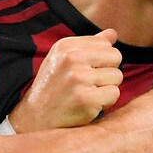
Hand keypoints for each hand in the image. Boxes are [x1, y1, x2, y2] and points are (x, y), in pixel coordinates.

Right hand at [9, 28, 123, 131]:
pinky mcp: (85, 98)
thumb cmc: (54, 88)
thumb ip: (89, 45)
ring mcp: (78, 78)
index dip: (101, 60)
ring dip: (106, 89)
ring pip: (117, 76)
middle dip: (107, 73)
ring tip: (87, 95)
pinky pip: (114, 94)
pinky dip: (105, 103)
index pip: (106, 44)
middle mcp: (71, 58)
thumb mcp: (64, 60)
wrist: (36, 118)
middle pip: (115, 57)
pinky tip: (89, 105)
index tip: (85, 72)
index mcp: (66, 46)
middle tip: (89, 85)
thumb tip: (113, 33)